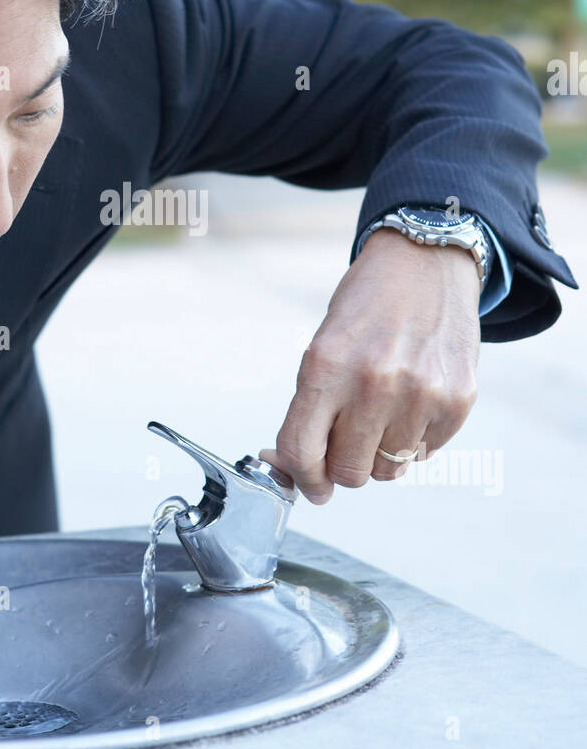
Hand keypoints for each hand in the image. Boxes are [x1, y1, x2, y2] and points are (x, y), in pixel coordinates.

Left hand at [259, 226, 481, 504]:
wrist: (424, 262)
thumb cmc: (366, 307)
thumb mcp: (323, 347)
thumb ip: (309, 409)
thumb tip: (292, 468)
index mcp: (326, 365)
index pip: (302, 451)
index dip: (302, 478)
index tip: (312, 486)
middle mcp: (373, 382)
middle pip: (349, 472)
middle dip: (344, 466)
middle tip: (349, 443)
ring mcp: (420, 393)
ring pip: (389, 469)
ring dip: (382, 453)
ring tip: (384, 412)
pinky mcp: (457, 399)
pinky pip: (427, 452)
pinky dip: (416, 439)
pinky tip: (413, 401)